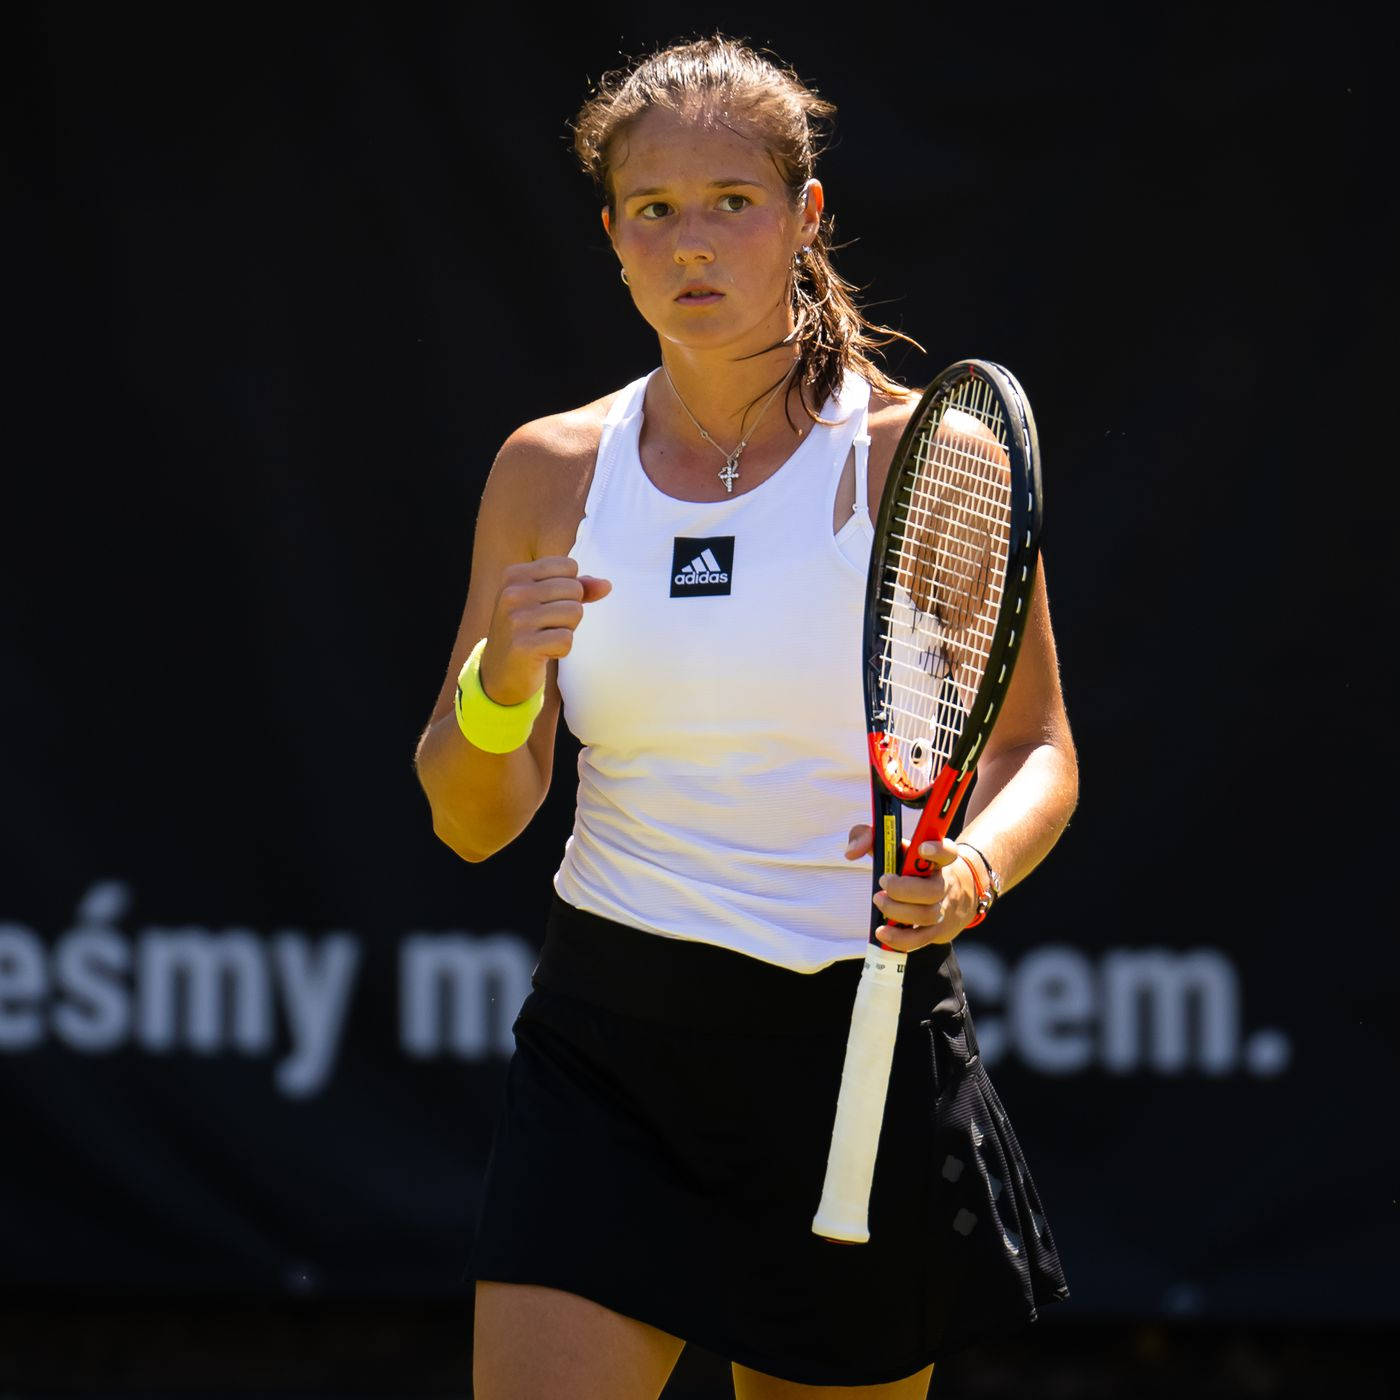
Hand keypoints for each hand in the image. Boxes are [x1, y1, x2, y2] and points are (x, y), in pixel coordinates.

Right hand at [481, 556, 611, 703]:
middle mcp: (512, 593)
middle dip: (570, 611)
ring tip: (545, 637)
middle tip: (546, 626)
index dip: (570, 588)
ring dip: (567, 630)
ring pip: (574, 612)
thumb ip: (577, 588)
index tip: (548, 605)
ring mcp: (516, 619)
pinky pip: (567, 639)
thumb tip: (607, 585)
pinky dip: (562, 649)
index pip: (569, 566)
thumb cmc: (528, 631)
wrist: (500, 673)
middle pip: (574, 589)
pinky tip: (543, 652)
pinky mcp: (523, 645)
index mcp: (515, 574)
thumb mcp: (546, 602)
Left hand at [843, 826, 978, 949]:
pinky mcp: (936, 931)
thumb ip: (870, 838)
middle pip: (933, 890)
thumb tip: (852, 852)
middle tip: (883, 883)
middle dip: (903, 889)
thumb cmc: (914, 868)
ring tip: (879, 901)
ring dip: (898, 912)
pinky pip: (920, 939)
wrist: (952, 895)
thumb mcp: (897, 847)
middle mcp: (944, 884)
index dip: (937, 849)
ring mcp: (942, 910)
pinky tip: (882, 932)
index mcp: (937, 860)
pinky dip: (899, 938)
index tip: (921, 848)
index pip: (947, 852)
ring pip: (927, 916)